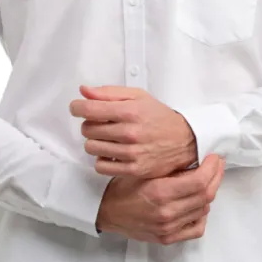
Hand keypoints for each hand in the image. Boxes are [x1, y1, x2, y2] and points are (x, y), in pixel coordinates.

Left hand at [70, 85, 197, 178]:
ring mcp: (131, 153)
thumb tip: (84, 91)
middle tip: (101, 123)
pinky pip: (100, 166)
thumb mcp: (137, 96)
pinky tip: (112, 152)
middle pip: (87, 129)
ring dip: (95, 142)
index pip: (89, 109)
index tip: (77, 108)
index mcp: (130, 111)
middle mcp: (129, 133)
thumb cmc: (159, 117)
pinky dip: (102, 159)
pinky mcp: (133, 170)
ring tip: (108, 138)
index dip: (77, 107)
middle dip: (90, 124)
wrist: (184, 140)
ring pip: (91, 148)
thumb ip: (108, 93)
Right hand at [97, 154, 225, 244]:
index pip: (199, 181)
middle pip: (205, 195)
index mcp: (160, 192)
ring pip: (204, 210)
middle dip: (216, 177)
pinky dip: (202, 215)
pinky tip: (197, 203)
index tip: (214, 157)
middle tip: (217, 165)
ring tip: (207, 180)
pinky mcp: (167, 237)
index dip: (212, 168)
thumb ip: (169, 169)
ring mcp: (168, 227)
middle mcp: (167, 212)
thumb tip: (196, 159)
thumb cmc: (123, 187)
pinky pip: (196, 228)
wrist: (106, 211)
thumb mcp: (143, 171)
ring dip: (209, 193)